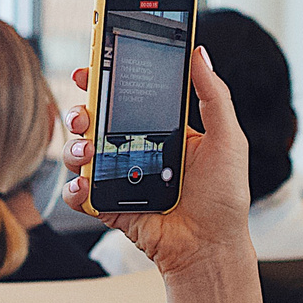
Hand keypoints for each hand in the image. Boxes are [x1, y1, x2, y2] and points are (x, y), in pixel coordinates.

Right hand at [65, 47, 253, 279]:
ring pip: (81, 151)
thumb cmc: (224, 198)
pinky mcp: (108, 204)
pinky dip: (75, 186)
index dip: (107, 78)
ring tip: (87, 149)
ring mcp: (119, 176)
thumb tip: (200, 54)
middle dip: (81, 109)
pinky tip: (86, 183)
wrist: (209, 247)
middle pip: (96, 119)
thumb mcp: (228, 139)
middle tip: (84, 111)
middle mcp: (138, 149)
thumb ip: (214, 95)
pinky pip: (80, 191)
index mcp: (163, 130)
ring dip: (75, 145)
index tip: (93, 65)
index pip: (129, 96)